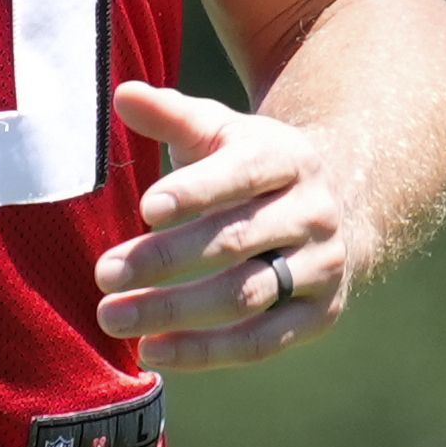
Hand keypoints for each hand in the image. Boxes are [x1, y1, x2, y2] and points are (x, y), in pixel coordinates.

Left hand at [92, 78, 368, 369]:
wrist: (341, 205)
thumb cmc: (253, 166)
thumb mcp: (220, 131)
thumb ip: (172, 114)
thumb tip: (123, 95)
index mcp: (286, 158)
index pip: (242, 174)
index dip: (196, 191)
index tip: (146, 207)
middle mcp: (312, 213)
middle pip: (237, 241)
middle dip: (167, 259)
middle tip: (104, 274)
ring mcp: (321, 267)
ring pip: (247, 295)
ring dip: (176, 311)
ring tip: (114, 318)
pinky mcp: (319, 315)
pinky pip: (260, 341)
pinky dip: (205, 350)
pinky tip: (152, 350)